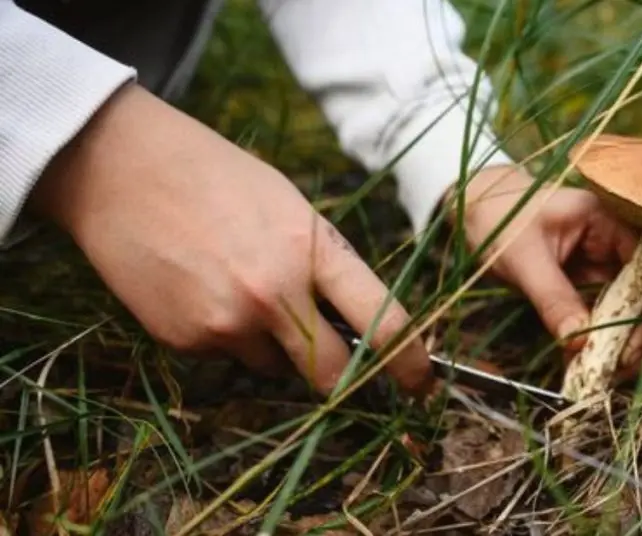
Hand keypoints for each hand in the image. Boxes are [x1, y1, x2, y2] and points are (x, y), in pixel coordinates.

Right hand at [27, 83, 432, 397]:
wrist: (120, 169)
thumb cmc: (216, 177)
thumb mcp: (290, 205)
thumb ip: (324, 263)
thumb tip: (352, 319)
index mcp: (312, 249)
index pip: (383, 323)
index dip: (411, 364)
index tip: (422, 384)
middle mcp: (275, 294)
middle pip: (331, 373)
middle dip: (341, 379)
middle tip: (340, 370)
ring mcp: (226, 322)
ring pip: (273, 365)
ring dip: (272, 345)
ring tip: (237, 286)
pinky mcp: (185, 340)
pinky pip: (225, 355)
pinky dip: (224, 335)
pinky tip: (201, 289)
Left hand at [451, 164, 641, 377]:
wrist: (469, 209)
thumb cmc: (497, 220)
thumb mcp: (525, 260)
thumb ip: (554, 298)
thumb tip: (580, 341)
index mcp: (605, 219)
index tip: (632, 342)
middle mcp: (608, 241)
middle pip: (638, 290)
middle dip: (632, 331)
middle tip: (620, 367)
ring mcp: (594, 262)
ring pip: (618, 305)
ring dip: (613, 339)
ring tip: (604, 373)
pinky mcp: (578, 281)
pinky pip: (593, 312)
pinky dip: (590, 336)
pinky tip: (582, 365)